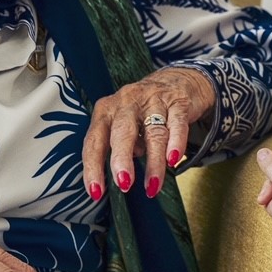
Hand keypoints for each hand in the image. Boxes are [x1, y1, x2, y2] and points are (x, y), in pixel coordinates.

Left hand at [81, 66, 214, 199]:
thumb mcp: (122, 123)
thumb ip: (117, 147)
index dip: (93, 166)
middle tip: (124, 184)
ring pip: (153, 132)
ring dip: (153, 162)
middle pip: (122, 131)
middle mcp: (127, 102)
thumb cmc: (142, 110)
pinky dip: (175, 143)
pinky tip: (174, 160)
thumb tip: (119, 179)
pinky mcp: (178, 101)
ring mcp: (153, 99)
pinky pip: (177, 123)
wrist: (176, 80)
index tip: (95, 192)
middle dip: (121, 158)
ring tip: (152, 186)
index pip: (95, 140)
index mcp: (106, 110)